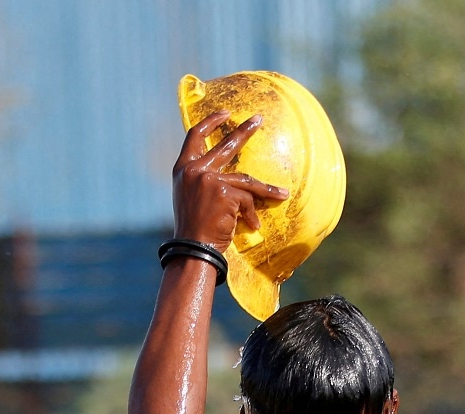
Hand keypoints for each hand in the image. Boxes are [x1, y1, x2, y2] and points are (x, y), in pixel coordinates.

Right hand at [172, 112, 288, 250]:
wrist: (192, 249)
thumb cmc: (192, 229)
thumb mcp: (190, 198)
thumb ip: (202, 181)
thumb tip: (223, 173)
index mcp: (182, 170)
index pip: (194, 137)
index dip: (210, 122)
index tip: (225, 113)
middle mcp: (194, 170)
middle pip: (225, 145)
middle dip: (244, 131)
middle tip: (258, 120)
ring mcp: (210, 179)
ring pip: (245, 180)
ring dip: (265, 189)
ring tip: (281, 193)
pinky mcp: (225, 192)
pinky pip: (247, 199)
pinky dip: (251, 214)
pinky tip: (254, 226)